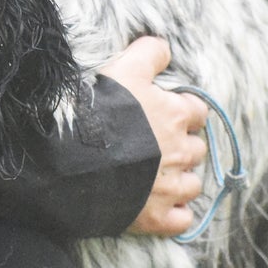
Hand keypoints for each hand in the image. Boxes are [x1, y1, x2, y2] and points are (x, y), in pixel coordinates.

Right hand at [99, 37, 207, 236]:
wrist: (71, 157)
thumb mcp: (124, 68)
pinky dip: (174, 213)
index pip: (196, 111)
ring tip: (156, 176)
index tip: (164, 113)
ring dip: (180, 180)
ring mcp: (169, 187)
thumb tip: (164, 48)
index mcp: (175, 115)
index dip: (181, 112)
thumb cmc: (98, 110)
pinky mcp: (155, 216)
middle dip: (181, 146)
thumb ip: (149, 53)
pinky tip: (158, 205)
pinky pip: (182, 219)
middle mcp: (180, 152)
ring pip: (193, 184)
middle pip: (196, 149)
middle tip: (155, 145)